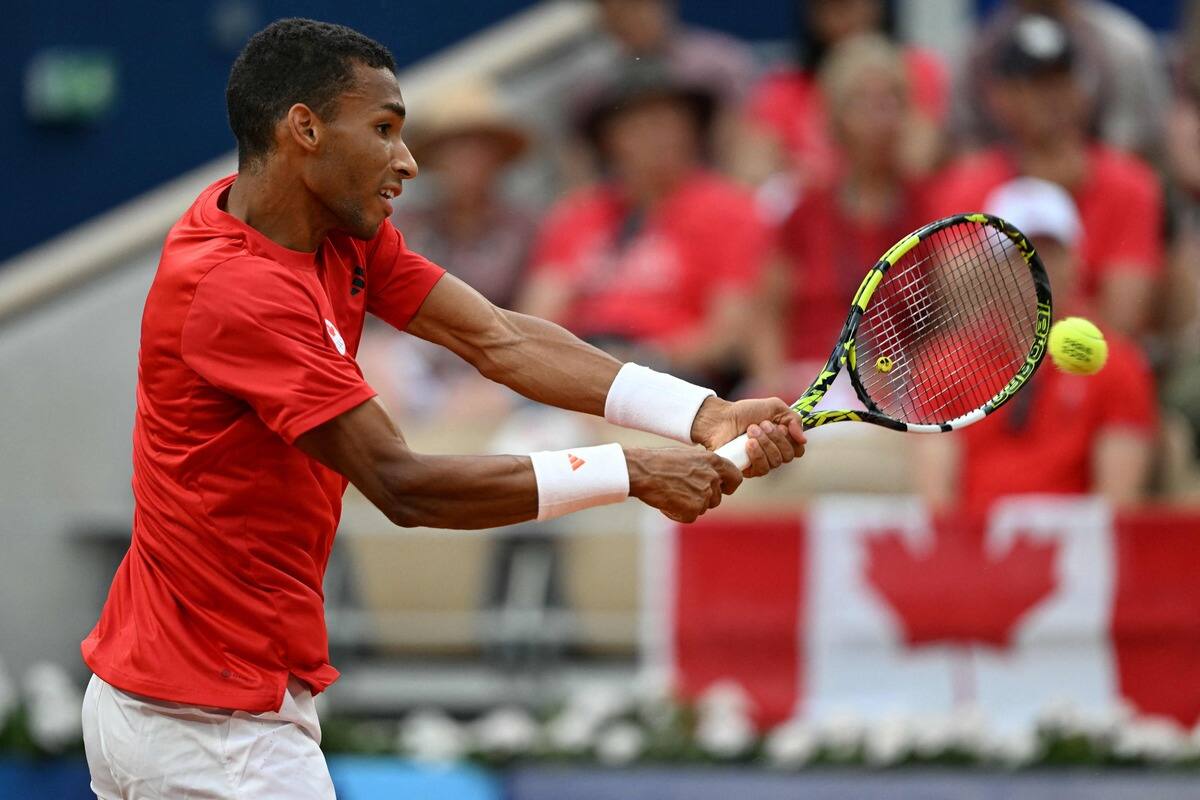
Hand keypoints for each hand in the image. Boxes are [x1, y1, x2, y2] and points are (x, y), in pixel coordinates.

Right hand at [625, 446, 743, 522]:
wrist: (643, 472)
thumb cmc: (659, 462)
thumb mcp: (687, 456)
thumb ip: (703, 467)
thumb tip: (708, 477)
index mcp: (713, 461)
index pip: (735, 477)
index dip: (729, 485)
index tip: (724, 489)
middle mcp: (712, 478)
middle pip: (716, 497)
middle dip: (703, 498)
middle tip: (683, 491)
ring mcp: (704, 495)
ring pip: (703, 507)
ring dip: (690, 505)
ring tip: (671, 493)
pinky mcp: (694, 510)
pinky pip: (690, 517)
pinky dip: (679, 514)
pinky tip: (667, 502)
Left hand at [690, 396, 805, 476]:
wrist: (721, 418)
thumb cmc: (745, 412)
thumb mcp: (774, 407)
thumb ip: (794, 419)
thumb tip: (803, 440)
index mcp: (782, 440)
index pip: (798, 449)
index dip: (792, 438)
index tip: (780, 425)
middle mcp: (774, 453)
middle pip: (788, 455)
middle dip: (776, 438)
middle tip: (761, 424)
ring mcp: (761, 463)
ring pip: (776, 462)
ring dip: (765, 443)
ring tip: (751, 430)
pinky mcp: (748, 470)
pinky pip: (762, 469)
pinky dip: (757, 454)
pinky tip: (748, 443)